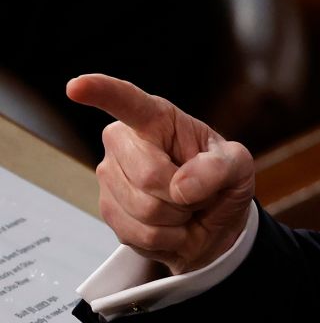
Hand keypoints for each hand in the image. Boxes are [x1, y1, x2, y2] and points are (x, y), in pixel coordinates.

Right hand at [66, 75, 255, 275]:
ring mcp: (111, 178)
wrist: (214, 225)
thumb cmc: (222, 183)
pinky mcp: (109, 212)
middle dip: (184, 194)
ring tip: (184, 207)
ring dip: (177, 217)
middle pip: (148, 175)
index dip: (102, 92)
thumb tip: (181, 186)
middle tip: (197, 193)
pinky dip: (168, 237)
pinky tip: (172, 226)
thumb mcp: (238, 166)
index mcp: (158, 119)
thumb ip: (219, 168)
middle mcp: (125, 143)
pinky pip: (140, 233)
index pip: (128, 102)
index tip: (77, 86)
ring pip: (144, 209)